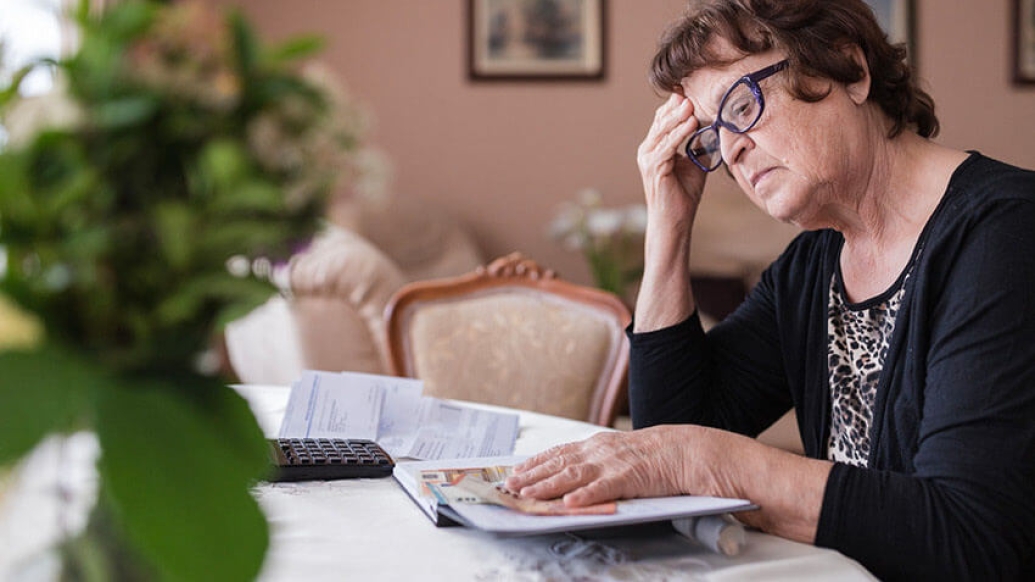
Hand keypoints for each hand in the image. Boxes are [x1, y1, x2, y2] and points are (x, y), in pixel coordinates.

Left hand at [505, 425, 723, 507]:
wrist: (687, 450)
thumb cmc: (655, 455)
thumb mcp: (619, 452)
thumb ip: (597, 461)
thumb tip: (572, 473)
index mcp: (597, 445)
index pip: (558, 453)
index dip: (534, 463)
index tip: (515, 471)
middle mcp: (599, 451)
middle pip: (558, 463)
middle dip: (531, 475)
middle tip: (509, 485)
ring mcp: (613, 463)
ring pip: (573, 475)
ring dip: (547, 486)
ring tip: (528, 494)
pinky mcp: (629, 477)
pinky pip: (603, 488)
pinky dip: (585, 496)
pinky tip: (569, 504)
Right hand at [636, 93, 707, 226]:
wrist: (674, 221)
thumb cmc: (683, 195)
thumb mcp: (695, 164)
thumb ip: (699, 146)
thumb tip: (713, 128)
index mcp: (654, 148)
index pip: (663, 121)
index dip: (675, 106)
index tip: (690, 92)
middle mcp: (647, 151)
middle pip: (661, 122)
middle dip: (676, 107)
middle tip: (690, 92)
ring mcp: (648, 159)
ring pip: (663, 131)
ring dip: (678, 117)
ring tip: (691, 104)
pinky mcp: (654, 167)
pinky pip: (668, 145)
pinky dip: (679, 133)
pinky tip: (691, 123)